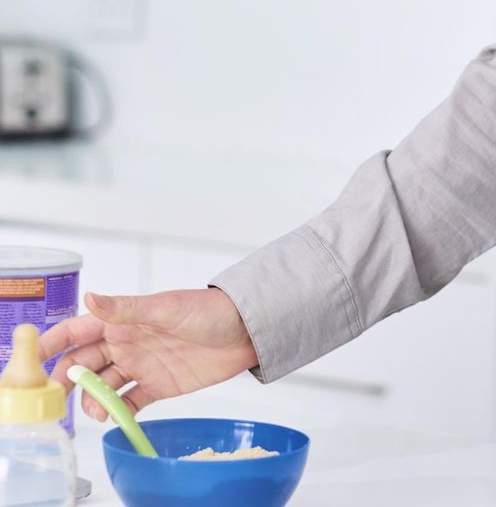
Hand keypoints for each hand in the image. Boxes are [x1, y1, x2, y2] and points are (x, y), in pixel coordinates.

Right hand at [39, 288, 256, 420]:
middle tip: (52, 399)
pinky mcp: (158, 385)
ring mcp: (141, 365)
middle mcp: (126, 343)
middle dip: (63, 381)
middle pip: (82, 364)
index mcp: (122, 320)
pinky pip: (128, 403)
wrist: (246, 331)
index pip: (76, 331)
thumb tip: (89, 298)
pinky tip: (112, 419)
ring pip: (102, 387)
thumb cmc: (209, 310)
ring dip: (91, 400)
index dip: (50, 344)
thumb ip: (126, 308)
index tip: (27, 362)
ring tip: (96, 410)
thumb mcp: (165, 308)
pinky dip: (116, 413)